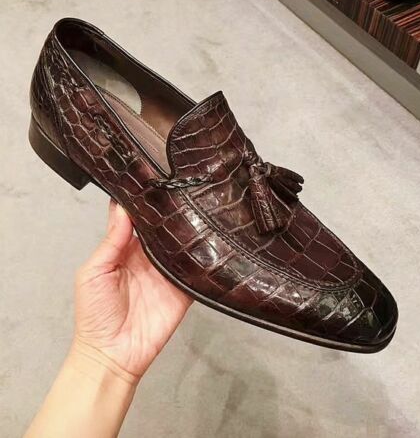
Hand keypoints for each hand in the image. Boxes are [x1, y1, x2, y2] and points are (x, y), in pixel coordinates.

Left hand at [73, 200, 192, 382]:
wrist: (112, 355)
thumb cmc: (95, 315)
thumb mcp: (93, 273)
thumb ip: (110, 242)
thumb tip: (123, 210)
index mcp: (125, 251)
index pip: (136, 221)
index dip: (142, 204)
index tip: (152, 181)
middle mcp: (148, 258)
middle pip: (162, 229)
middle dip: (170, 213)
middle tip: (181, 188)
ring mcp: (166, 273)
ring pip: (180, 245)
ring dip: (187, 231)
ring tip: (198, 208)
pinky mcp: (182, 289)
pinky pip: (195, 270)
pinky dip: (202, 258)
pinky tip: (209, 240)